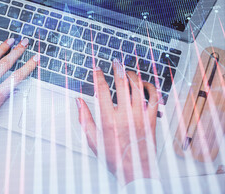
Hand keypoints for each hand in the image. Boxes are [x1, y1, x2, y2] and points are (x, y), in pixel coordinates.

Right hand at [76, 59, 158, 184]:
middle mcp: (125, 115)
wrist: (136, 171)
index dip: (98, 76)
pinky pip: (154, 98)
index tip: (96, 69)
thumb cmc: (115, 158)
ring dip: (132, 75)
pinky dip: (150, 87)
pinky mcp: (152, 119)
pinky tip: (144, 84)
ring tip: (127, 70)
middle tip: (115, 62)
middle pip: (122, 84)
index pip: (102, 90)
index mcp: (109, 120)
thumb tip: (78, 102)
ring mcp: (140, 116)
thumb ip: (84, 119)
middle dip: (117, 69)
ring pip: (138, 88)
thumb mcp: (93, 140)